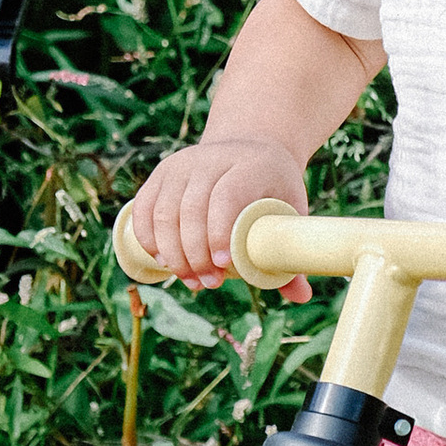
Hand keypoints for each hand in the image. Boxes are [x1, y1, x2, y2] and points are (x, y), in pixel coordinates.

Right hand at [124, 137, 310, 299]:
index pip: (227, 196)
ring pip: (164, 210)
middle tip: (208, 284)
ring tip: (190, 280)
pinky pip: (144, 206)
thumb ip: (291, 250)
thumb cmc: (273, 187)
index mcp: (250, 164)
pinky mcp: (162, 172)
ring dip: (172, 252)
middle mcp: (212, 158)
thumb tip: (301, 296)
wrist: (250, 148)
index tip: (223, 267)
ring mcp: (183, 163)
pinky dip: (148, 236)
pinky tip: (161, 259)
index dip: (220, 232)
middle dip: (195, 254)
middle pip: (192, 208)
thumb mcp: (291, 208)